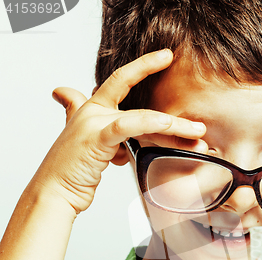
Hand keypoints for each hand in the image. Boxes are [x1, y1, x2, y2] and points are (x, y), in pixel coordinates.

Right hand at [36, 49, 206, 214]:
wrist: (54, 192)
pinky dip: (149, 123)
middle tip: (199, 121)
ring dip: (175, 127)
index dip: (143, 66)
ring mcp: (93, 122)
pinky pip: (128, 126)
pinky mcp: (95, 138)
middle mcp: (92, 111)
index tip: (165, 57)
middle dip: (172, 111)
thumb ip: (110, 139)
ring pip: (143, 118)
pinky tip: (168, 123)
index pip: (121, 80)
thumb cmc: (73, 172)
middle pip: (140, 103)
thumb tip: (124, 146)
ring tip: (198, 134)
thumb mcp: (93, 149)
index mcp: (92, 109)